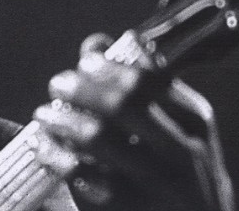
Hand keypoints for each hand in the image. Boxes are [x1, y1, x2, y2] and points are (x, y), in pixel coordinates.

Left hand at [32, 32, 233, 210]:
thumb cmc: (177, 161)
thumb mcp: (175, 122)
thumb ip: (138, 83)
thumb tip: (96, 44)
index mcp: (194, 121)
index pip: (147, 79)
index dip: (109, 66)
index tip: (85, 62)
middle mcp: (180, 153)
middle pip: (121, 105)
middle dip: (81, 88)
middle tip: (58, 84)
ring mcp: (156, 186)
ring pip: (98, 139)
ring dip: (62, 119)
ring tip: (45, 114)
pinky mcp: (130, 209)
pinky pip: (81, 177)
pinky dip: (56, 156)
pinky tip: (44, 146)